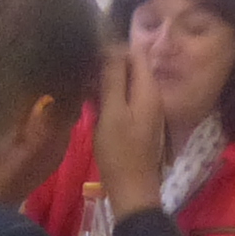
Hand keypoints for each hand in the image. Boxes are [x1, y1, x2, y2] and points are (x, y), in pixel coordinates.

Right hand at [89, 46, 166, 216]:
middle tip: (82, 67)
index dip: (114, 48)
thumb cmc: (120, 151)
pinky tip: (91, 102)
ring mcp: (147, 110)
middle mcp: (152, 96)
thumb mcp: (112, 112)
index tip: (90, 50)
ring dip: (107, 81)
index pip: (136, 53)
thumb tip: (112, 46)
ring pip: (127, 84)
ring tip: (82, 82)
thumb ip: (114, 79)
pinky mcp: (139, 123)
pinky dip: (110, 97)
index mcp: (148, 89)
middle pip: (132, 68)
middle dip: (108, 64)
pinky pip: (125, 100)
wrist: (132, 189)